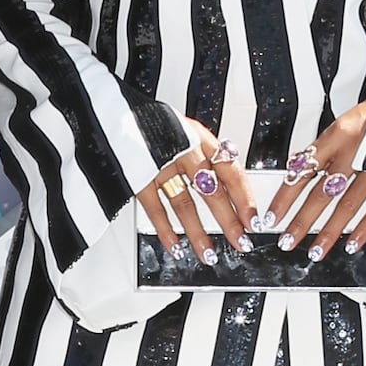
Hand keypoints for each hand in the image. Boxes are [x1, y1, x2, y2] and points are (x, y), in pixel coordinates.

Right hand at [139, 118, 257, 256]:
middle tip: (241, 243)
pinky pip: (154, 207)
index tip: (253, 220)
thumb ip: (204, 156)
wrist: (111, 111)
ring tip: (209, 254)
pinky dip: (165, 230)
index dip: (244, 198)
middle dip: (229, 222)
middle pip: (212, 191)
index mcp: (199, 138)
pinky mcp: (138, 175)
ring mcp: (160, 163)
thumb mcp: (185, 132)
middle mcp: (183, 149)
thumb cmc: (153, 124)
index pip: (230, 171)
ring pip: (184, 204)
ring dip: (198, 233)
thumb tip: (226, 187)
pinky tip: (175, 246)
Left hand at [267, 91, 365, 257]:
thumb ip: (323, 149)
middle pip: (321, 193)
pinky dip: (365, 229)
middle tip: (287, 240)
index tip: (273, 215)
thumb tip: (298, 171)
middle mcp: (355, 153)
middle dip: (302, 221)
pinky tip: (352, 243)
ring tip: (315, 250)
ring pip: (347, 206)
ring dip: (329, 232)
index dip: (285, 196)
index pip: (303, 170)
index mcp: (337, 136)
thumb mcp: (344, 122)